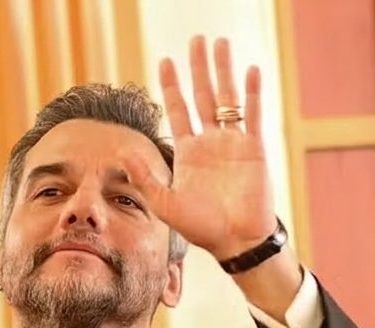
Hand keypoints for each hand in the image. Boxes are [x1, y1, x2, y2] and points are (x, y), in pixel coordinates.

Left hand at [122, 36, 275, 259]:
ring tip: (220, 43)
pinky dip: (252, 93)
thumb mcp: (165, 203)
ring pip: (227, 98)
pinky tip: (249, 70)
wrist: (235, 241)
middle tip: (196, 39)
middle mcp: (210, 142)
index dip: (172, 86)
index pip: (178, 110)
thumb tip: (120, 153)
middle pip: (203, 95)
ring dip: (224, 70)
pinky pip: (253, 115)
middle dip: (198, 67)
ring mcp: (233, 143)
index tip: (165, 61)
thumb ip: (144, 178)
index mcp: (189, 152)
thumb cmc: (201, 227)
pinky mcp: (254, 149)